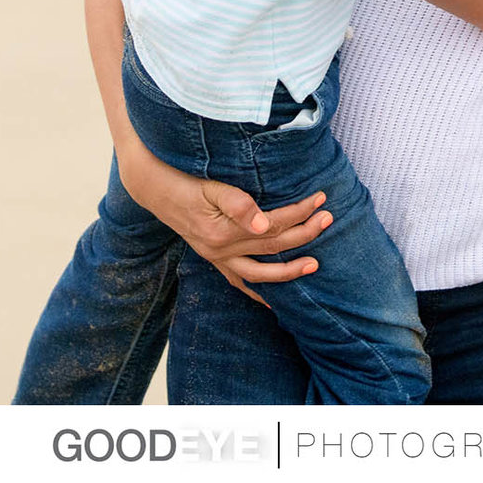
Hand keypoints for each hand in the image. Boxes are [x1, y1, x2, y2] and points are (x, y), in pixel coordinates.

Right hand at [117, 143, 333, 303]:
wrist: (153, 189)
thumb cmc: (184, 182)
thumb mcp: (209, 187)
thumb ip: (238, 204)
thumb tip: (265, 224)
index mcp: (224, 231)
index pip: (273, 224)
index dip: (299, 212)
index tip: (320, 199)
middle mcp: (221, 250)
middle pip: (273, 247)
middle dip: (304, 234)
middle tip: (329, 220)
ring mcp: (217, 258)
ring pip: (259, 273)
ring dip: (288, 271)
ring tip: (314, 265)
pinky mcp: (213, 260)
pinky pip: (239, 282)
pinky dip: (257, 291)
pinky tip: (274, 300)